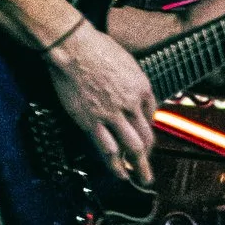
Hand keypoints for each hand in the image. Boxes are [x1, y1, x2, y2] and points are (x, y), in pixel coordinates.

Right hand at [45, 13, 158, 179]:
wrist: (72, 47)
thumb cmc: (95, 47)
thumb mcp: (125, 60)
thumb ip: (132, 79)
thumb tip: (133, 92)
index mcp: (141, 87)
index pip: (151, 114)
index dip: (147, 128)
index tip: (143, 136)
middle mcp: (131, 104)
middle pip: (146, 137)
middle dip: (148, 156)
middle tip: (149, 169)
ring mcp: (112, 115)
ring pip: (132, 147)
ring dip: (138, 166)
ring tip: (140, 178)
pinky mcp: (92, 122)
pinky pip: (108, 149)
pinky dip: (115, 165)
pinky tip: (119, 173)